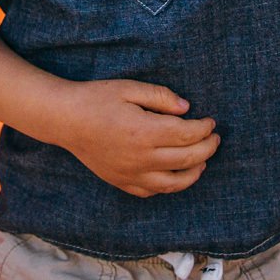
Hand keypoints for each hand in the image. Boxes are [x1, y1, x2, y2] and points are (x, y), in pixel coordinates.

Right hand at [55, 80, 219, 197]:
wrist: (65, 120)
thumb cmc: (96, 99)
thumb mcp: (130, 88)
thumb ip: (161, 97)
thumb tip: (187, 109)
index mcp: (144, 131)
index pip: (187, 134)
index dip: (204, 128)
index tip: (210, 121)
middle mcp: (140, 158)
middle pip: (187, 159)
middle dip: (207, 148)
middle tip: (214, 138)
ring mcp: (131, 174)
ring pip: (174, 183)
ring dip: (194, 172)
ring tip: (203, 161)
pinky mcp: (121, 182)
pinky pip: (152, 191)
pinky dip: (170, 185)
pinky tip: (175, 174)